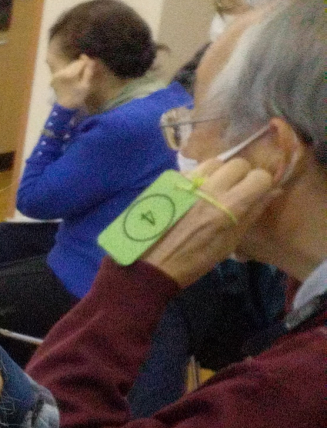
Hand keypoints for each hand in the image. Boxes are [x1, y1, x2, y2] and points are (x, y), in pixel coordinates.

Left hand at [50, 55, 96, 111]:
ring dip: (75, 68)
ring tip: (79, 76)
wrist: (64, 107)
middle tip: (86, 71)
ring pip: (69, 66)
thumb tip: (92, 59)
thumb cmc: (77, 97)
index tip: (92, 66)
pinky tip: (73, 78)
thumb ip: (88, 71)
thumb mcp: (86, 85)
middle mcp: (61, 72)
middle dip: (81, 65)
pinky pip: (64, 70)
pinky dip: (70, 72)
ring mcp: (56, 74)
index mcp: (69, 74)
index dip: (87, 63)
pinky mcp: (54, 77)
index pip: (80, 62)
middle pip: (74, 63)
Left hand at [141, 154, 277, 286]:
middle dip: (241, 174)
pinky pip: (192, 170)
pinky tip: (194, 193)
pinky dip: (198, 177)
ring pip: (214, 162)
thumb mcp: (231, 242)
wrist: (152, 265)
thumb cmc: (195, 260)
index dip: (261, 183)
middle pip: (238, 163)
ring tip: (213, 189)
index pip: (259, 176)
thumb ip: (252, 213)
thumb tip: (274, 191)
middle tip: (234, 190)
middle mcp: (211, 189)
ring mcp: (188, 184)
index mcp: (230, 206)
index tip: (255, 192)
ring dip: (219, 172)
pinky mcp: (169, 184)